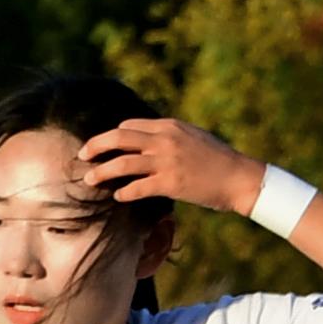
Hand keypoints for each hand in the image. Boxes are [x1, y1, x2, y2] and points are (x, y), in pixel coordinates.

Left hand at [79, 115, 254, 220]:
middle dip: (95, 146)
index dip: (112, 136)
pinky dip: (123, 193)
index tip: (102, 146)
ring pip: (121, 164)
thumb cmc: (217, 160)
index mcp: (170, 126)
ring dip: (101, 172)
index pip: (129, 126)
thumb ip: (168, 136)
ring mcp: (167, 162)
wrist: (241, 177)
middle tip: (81, 156)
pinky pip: (136, 188)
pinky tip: (118, 197)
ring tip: (89, 180)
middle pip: (118, 138)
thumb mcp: (192, 137)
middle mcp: (165, 140)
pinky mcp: (170, 183)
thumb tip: (143, 141)